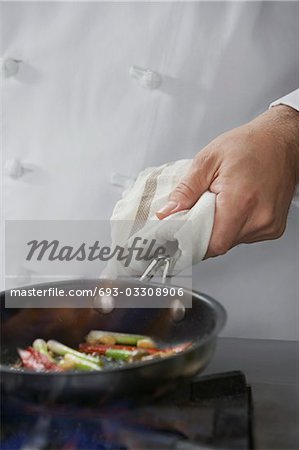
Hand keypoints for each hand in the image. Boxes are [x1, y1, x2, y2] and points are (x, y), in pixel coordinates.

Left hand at [156, 106, 298, 257]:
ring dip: (220, 228)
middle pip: (221, 244)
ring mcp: (269, 225)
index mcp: (241, 200)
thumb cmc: (250, 145)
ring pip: (232, 241)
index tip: (179, 234)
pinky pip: (245, 237)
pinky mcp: (274, 228)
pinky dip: (234, 226)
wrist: (283, 141)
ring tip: (220, 203)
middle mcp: (259, 217)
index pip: (211, 243)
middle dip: (203, 232)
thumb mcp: (208, 160)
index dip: (192, 242)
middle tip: (197, 212)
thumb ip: (185, 190)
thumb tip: (167, 213)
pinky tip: (235, 206)